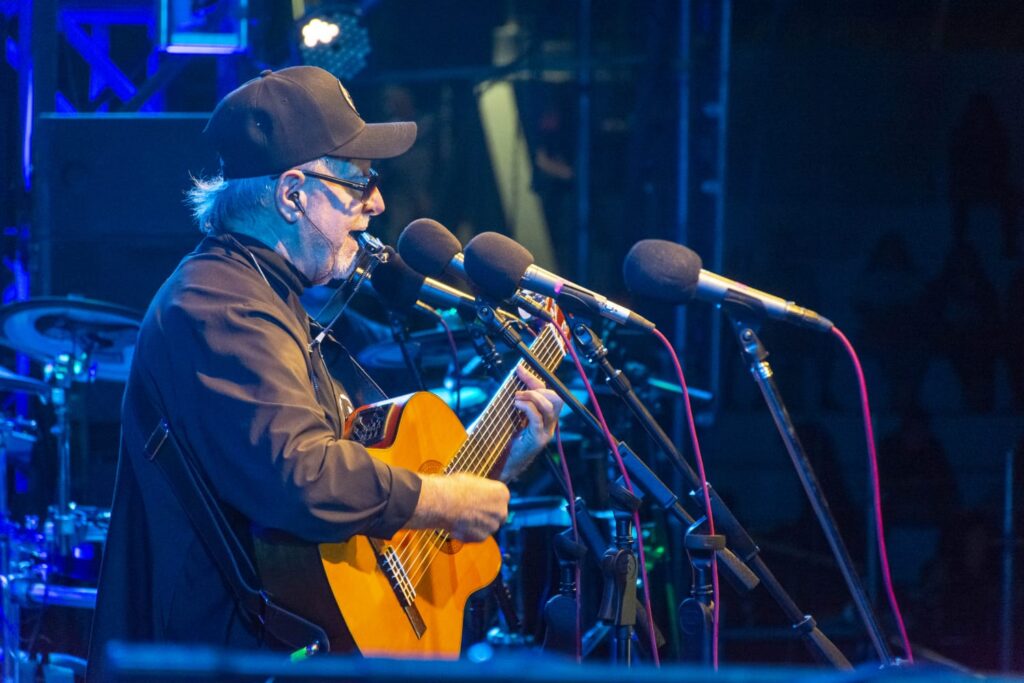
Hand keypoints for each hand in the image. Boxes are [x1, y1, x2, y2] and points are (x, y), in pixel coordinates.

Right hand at [408, 472, 509, 541]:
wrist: (443, 503)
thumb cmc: (455, 488)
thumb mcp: (473, 481)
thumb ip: (482, 490)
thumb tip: (480, 492)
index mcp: (502, 493)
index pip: (500, 499)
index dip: (489, 500)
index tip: (479, 501)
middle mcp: (501, 511)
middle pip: (497, 515)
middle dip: (487, 514)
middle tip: (472, 511)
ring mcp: (492, 526)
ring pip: (487, 527)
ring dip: (477, 524)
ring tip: (461, 516)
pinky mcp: (481, 538)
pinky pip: (476, 535)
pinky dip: (468, 532)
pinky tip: (458, 524)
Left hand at [502, 365, 563, 480]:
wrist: (501, 466)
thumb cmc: (503, 441)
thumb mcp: (510, 417)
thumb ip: (514, 403)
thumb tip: (508, 383)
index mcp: (544, 418)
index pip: (548, 393)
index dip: (534, 379)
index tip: (519, 368)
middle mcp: (549, 425)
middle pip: (556, 398)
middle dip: (537, 389)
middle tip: (519, 391)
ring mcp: (545, 433)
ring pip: (550, 406)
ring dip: (532, 397)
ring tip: (516, 399)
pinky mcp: (537, 440)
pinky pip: (538, 418)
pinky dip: (528, 407)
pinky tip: (516, 405)